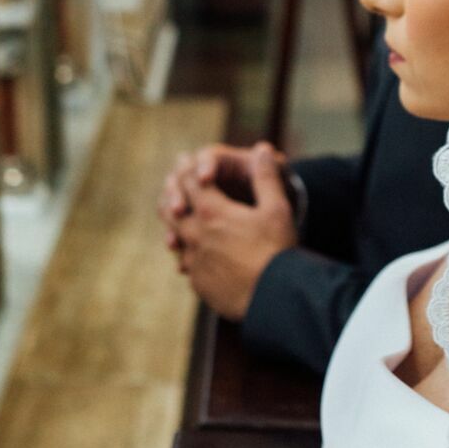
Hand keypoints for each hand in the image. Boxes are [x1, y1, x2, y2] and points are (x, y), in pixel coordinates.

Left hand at [169, 144, 297, 320]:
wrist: (274, 298)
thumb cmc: (277, 251)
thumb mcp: (277, 208)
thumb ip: (266, 177)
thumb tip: (262, 149)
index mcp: (213, 212)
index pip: (191, 182)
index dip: (188, 169)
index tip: (184, 160)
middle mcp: (196, 234)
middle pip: (172, 208)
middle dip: (172, 193)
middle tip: (171, 184)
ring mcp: (195, 260)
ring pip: (176, 236)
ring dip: (174, 223)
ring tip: (176, 216)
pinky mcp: (199, 281)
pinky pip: (187, 262)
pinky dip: (188, 252)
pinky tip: (193, 253)